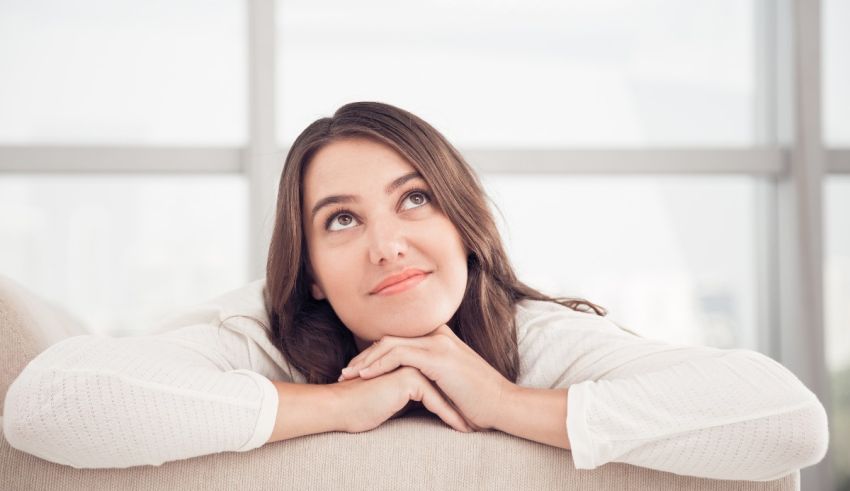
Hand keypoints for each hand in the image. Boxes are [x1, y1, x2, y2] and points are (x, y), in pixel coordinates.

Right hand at [334, 366, 472, 433]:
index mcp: (411, 360)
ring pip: (444, 390)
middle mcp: (413, 357)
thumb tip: (432, 398)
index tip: (469, 413)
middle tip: (478, 421)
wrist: (342, 407)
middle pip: (446, 380)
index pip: (441, 377)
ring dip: (458, 410)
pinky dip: (448, 415)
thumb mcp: (397, 398)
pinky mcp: (408, 377)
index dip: (455, 396)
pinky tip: (459, 429)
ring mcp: (411, 365)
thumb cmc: (364, 405)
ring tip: (472, 428)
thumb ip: (413, 392)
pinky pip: (434, 399)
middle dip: (461, 402)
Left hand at [338, 324, 514, 430]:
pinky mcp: (437, 356)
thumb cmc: (478, 400)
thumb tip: (408, 384)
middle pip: (390, 338)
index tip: (358, 369)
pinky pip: (399, 355)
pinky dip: (379, 365)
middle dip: (365, 355)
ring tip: (350, 375)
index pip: (399, 338)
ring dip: (366, 360)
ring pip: (390, 343)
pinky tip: (366, 376)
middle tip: (347, 372)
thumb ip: (431, 374)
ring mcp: (438, 343)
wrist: (502, 404)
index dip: (376, 352)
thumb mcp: (450, 381)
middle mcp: (438, 334)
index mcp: (441, 337)